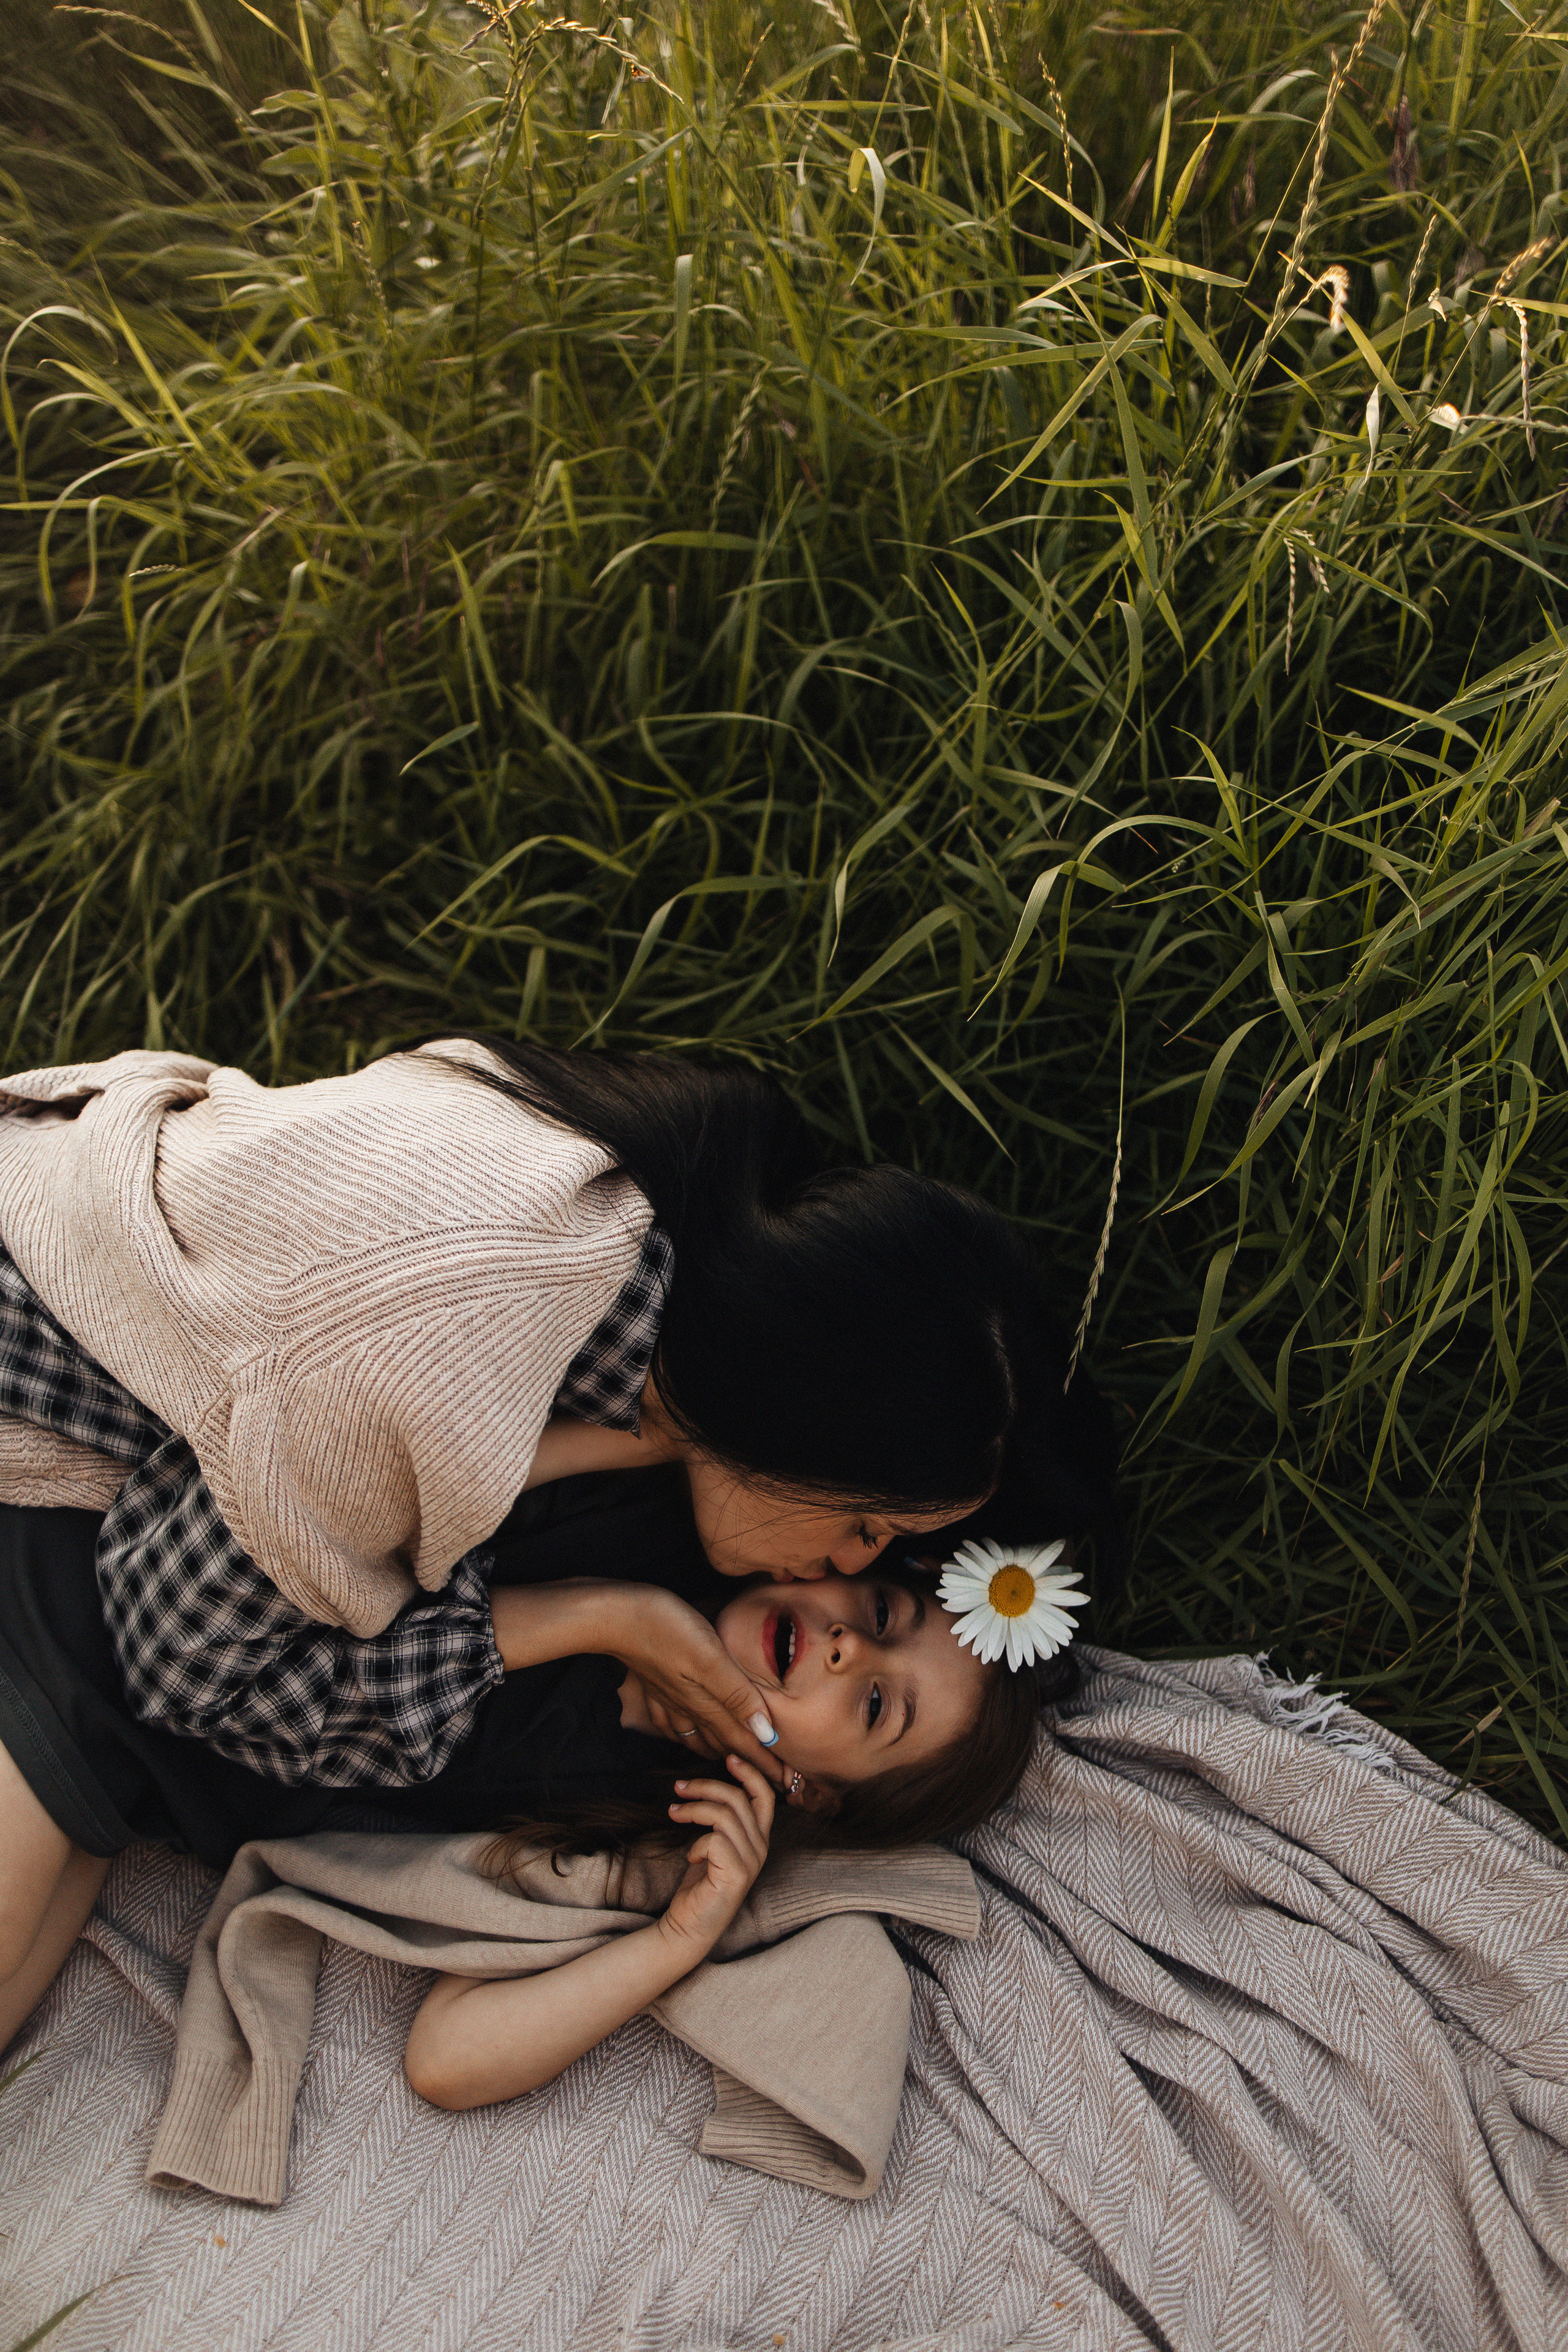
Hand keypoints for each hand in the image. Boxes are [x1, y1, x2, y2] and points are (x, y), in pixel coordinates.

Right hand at [613, 1585, 784, 1784]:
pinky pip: (671, 1721)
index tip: (789, 1784)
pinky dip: (683, 1734)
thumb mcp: (711, 1659)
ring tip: (733, 1761)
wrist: (615, 1617)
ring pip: (697, 1735)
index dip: (768, 1762)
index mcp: (706, 1703)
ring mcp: (668, 1698)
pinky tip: (684, 1732)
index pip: (744, 1740)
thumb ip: (737, 1695)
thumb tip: (766, 1732)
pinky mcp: (654, 1684)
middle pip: (724, 1742)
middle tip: (769, 1778)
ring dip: (718, 1751)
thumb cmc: (666, 1630)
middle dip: (748, 1762)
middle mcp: (688, 1707)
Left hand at [659, 1757, 774, 1956]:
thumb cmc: (699, 1884)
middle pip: (739, 1799)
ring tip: (674, 1812)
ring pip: (725, 1815)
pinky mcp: (736, 1875)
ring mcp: (750, 1863)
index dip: (750, 1774)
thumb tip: (708, 1789)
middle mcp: (760, 1849)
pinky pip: (715, 1840)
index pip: (765, 1797)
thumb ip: (721, 1821)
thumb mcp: (714, 1845)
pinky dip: (696, 1843)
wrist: (688, 1926)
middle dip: (706, 1786)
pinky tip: (690, 1857)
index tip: (729, 1758)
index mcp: (758, 1839)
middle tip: (679, 1787)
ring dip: (694, 1808)